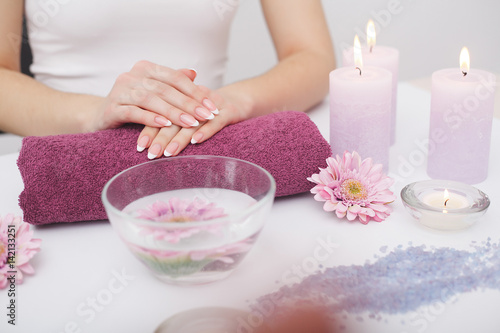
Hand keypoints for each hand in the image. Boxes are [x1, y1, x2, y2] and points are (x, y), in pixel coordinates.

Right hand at [87, 61, 218, 131]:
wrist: (101, 117)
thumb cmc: (133, 104)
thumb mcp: (154, 92)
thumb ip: (172, 81)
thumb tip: (194, 73)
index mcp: (145, 68)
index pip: (175, 78)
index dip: (195, 91)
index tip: (212, 106)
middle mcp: (132, 76)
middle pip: (166, 89)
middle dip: (189, 104)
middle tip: (207, 116)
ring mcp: (120, 91)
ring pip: (152, 100)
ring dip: (174, 112)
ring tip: (191, 123)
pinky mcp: (112, 108)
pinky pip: (134, 112)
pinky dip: (151, 119)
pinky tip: (165, 126)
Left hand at [137, 86, 247, 158]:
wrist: (240, 99)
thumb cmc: (208, 111)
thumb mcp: (188, 113)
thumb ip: (168, 120)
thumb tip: (144, 142)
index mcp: (182, 98)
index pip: (162, 113)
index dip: (150, 129)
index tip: (140, 146)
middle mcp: (195, 100)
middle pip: (175, 119)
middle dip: (161, 138)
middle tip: (151, 154)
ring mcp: (212, 105)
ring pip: (193, 122)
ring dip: (180, 139)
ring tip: (169, 153)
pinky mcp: (229, 111)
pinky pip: (216, 122)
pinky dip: (205, 131)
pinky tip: (196, 141)